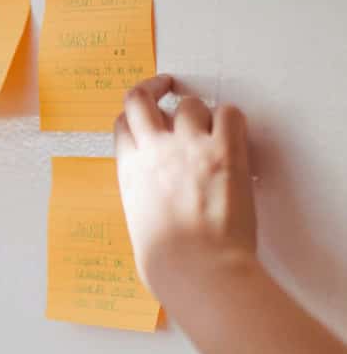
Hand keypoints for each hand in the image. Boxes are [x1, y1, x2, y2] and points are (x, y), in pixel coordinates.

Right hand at [114, 75, 256, 290]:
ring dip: (198, 112)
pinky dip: (230, 118)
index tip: (142, 115)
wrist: (198, 270)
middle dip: (152, 86)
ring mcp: (189, 147)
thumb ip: (145, 201)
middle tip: (164, 84)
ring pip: (189, 103)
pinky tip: (231, 133)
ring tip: (209, 127)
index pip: (121, 124)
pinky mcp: (224, 151)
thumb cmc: (168, 264)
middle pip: (141, 98)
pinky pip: (228, 112)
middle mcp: (154, 151)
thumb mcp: (139, 226)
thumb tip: (157, 205)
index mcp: (130, 171)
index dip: (132, 116)